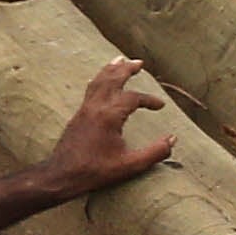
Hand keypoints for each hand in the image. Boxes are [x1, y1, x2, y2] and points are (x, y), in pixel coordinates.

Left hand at [30, 59, 171, 201]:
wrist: (62, 175)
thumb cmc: (95, 171)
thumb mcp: (130, 166)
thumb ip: (154, 152)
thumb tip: (173, 139)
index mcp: (109, 116)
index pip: (133, 98)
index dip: (149, 100)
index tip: (160, 107)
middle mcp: (95, 107)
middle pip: (112, 79)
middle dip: (126, 69)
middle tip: (139, 62)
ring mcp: (84, 109)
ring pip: (98, 81)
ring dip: (111, 69)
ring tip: (119, 60)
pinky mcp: (78, 115)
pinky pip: (90, 89)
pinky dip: (99, 79)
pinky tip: (101, 80)